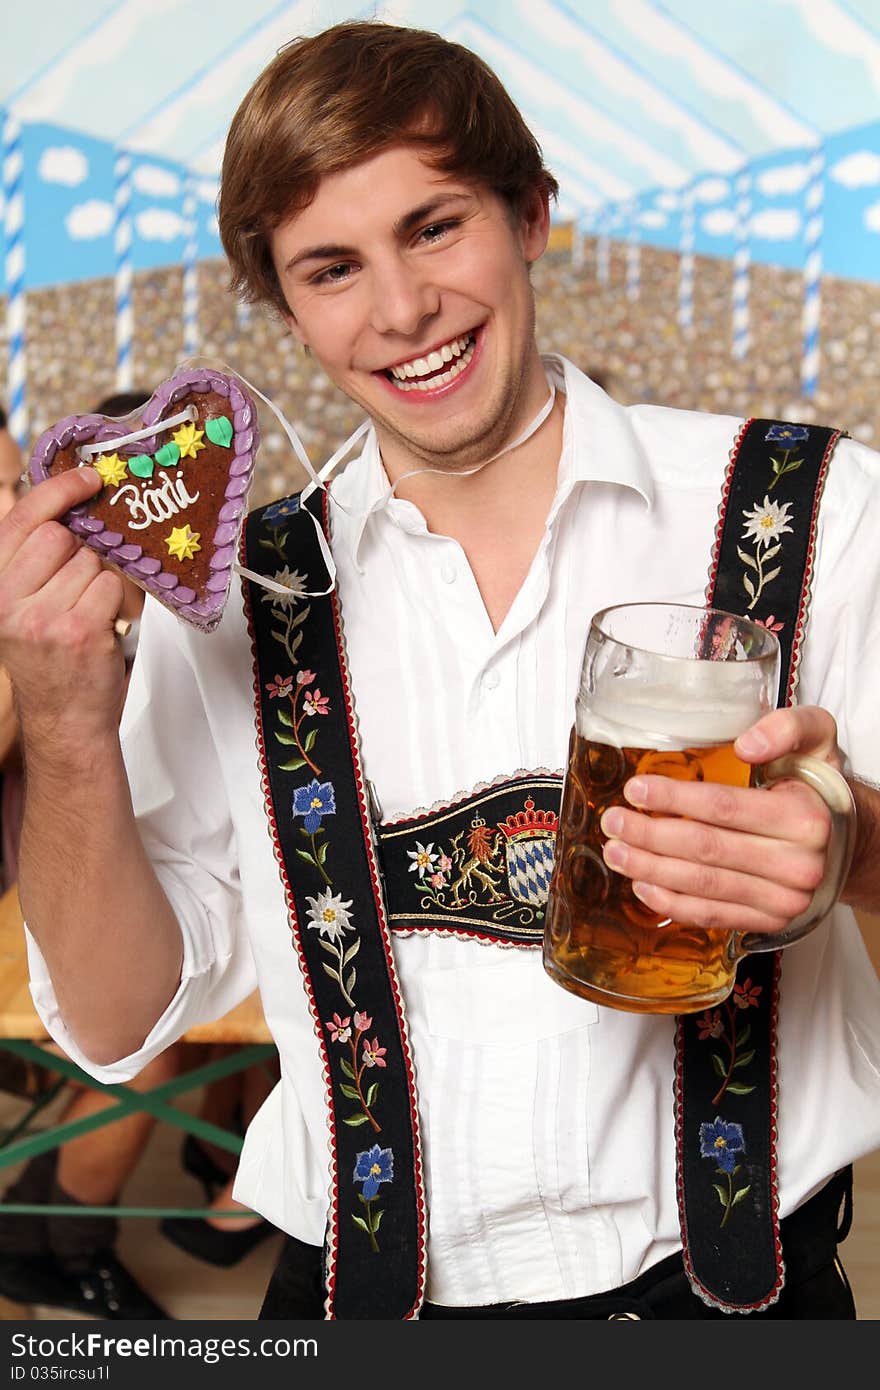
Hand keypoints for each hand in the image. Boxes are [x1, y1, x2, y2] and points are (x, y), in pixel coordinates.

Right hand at [0, 467, 126, 750]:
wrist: (64, 722)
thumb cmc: (53, 663)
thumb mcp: (26, 608)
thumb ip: (39, 564)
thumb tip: (76, 509)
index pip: (22, 519)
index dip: (58, 491)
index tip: (88, 477)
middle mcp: (8, 599)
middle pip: (63, 537)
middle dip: (85, 552)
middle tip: (86, 584)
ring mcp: (42, 615)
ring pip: (93, 563)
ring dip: (104, 582)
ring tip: (93, 613)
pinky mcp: (78, 630)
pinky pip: (112, 588)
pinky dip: (119, 602)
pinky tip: (107, 625)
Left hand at [598, 706, 842, 937]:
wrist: (850, 843)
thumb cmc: (818, 788)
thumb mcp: (818, 740)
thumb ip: (789, 726)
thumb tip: (748, 744)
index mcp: (803, 818)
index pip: (724, 807)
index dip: (675, 798)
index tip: (636, 789)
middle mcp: (797, 864)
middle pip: (706, 849)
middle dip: (650, 835)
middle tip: (613, 821)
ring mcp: (784, 899)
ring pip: (704, 886)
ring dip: (652, 871)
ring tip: (617, 853)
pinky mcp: (770, 922)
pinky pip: (714, 916)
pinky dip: (674, 905)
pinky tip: (643, 888)